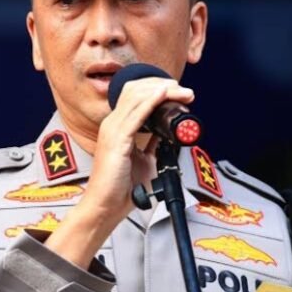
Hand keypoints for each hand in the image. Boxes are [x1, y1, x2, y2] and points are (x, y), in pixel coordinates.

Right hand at [82, 77, 194, 221]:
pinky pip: (136, 114)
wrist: (106, 206)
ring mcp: (112, 130)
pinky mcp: (116, 140)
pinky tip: (163, 94)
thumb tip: (166, 135)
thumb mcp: (144, 160)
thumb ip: (153, 145)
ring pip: (137, 97)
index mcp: (116, 127)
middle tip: (184, 90)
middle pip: (136, 90)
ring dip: (162, 91)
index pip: (134, 95)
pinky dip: (151, 101)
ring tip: (181, 91)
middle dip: (162, 85)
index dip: (156, 88)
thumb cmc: (120, 188)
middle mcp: (112, 124)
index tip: (178, 92)